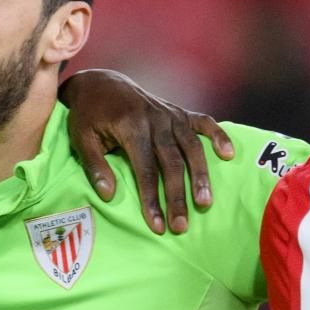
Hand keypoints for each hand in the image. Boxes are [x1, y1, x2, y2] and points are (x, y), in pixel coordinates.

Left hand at [62, 68, 234, 233]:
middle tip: (181, 226)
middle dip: (178, 197)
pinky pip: (203, 122)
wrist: (100, 82)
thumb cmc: (88, 115)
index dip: (152, 199)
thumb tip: (109, 196)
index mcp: (131, 126)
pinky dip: (218, 135)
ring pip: (191, 147)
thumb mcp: (81, 138)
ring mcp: (170, 114)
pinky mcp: (179, 111)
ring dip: (201, 176)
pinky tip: (229, 154)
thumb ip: (94, 166)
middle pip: (172, 163)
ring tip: (205, 203)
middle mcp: (155, 119)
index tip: (157, 225)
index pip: (145, 169)